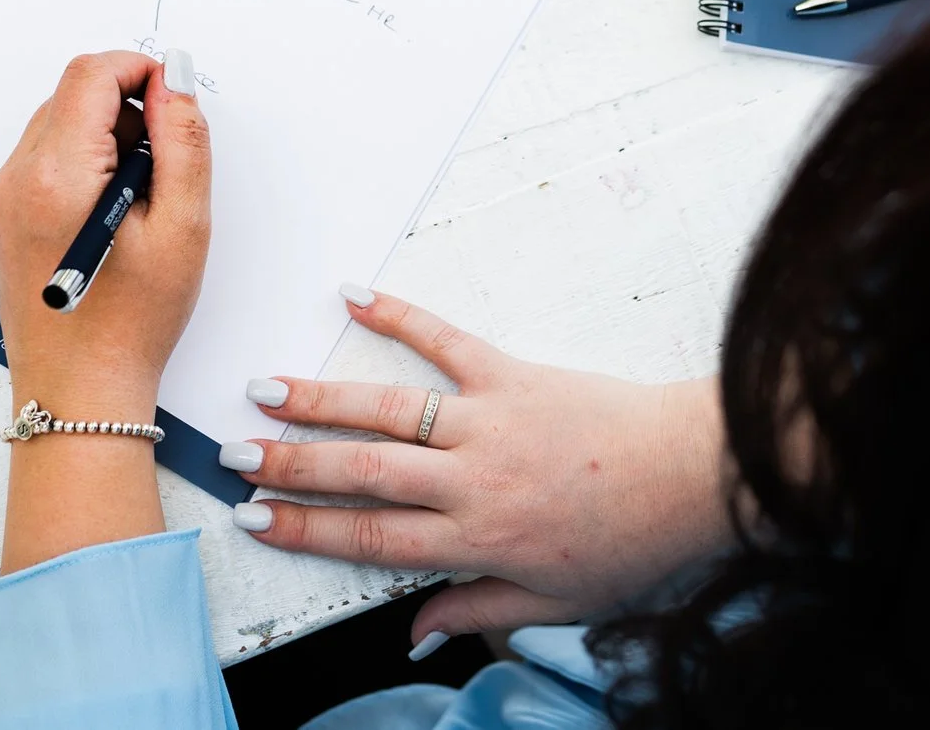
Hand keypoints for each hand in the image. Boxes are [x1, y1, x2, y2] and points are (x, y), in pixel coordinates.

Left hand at [0, 48, 209, 571]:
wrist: (79, 394)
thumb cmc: (131, 323)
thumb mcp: (182, 226)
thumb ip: (183, 138)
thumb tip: (175, 75)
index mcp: (55, 174)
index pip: (92, 74)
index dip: (142, 71)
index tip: (177, 105)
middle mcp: (17, 176)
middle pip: (74, 93)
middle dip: (128, 107)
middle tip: (166, 166)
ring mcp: (5, 196)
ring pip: (61, 121)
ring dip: (108, 134)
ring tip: (142, 198)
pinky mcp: (7, 214)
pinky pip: (48, 155)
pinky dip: (87, 161)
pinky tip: (116, 213)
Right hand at [226, 291, 732, 649]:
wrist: (695, 478)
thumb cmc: (632, 543)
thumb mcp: (556, 605)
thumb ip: (477, 611)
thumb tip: (414, 635)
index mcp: (477, 539)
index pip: (370, 536)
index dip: (304, 528)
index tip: (255, 516)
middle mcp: (472, 479)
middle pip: (363, 471)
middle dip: (290, 465)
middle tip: (234, 453)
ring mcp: (489, 420)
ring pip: (389, 410)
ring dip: (323, 399)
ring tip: (267, 390)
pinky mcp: (513, 373)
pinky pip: (446, 340)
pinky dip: (400, 313)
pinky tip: (356, 294)